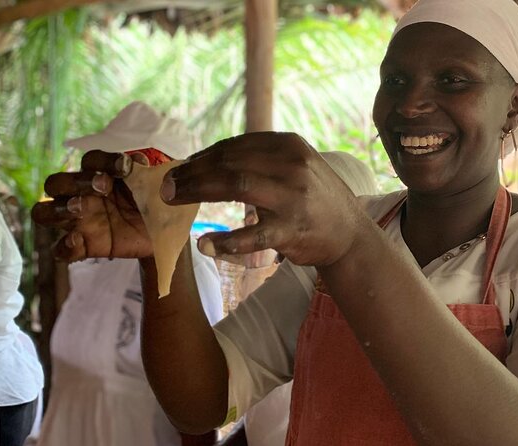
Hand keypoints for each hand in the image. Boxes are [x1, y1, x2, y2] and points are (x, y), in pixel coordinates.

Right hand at [31, 150, 151, 260]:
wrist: (164, 237)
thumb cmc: (154, 206)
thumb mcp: (155, 188)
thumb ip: (148, 173)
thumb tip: (138, 160)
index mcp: (101, 176)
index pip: (90, 161)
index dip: (103, 160)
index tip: (126, 167)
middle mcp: (83, 196)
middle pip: (55, 183)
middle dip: (74, 182)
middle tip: (103, 188)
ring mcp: (80, 222)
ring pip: (44, 212)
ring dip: (58, 208)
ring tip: (80, 209)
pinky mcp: (85, 246)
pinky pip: (61, 249)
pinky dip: (65, 246)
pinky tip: (78, 240)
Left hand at [161, 132, 366, 266]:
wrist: (351, 233)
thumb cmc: (315, 198)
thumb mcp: (297, 166)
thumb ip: (262, 159)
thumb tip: (211, 159)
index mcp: (289, 145)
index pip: (236, 146)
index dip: (203, 156)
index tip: (182, 167)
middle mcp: (291, 166)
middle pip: (230, 162)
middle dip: (192, 172)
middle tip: (166, 184)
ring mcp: (292, 198)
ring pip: (236, 186)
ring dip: (198, 190)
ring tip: (172, 199)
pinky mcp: (292, 231)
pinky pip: (252, 236)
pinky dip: (226, 241)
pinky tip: (205, 244)